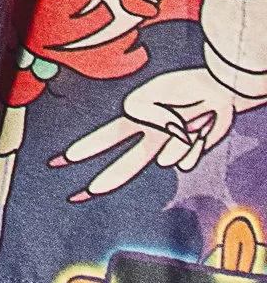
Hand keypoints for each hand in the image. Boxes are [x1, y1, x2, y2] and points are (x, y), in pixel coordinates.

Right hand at [52, 68, 238, 198]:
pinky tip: (202, 129)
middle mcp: (151, 136)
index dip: (84, 150)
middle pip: (124, 163)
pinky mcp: (190, 152)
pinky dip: (194, 147)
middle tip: (81, 194)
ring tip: (192, 116)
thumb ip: (145, 123)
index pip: (104, 138)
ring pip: (166, 159)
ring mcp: (170, 146)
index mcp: (136, 120)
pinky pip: (186, 161)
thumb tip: (163, 155)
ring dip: (179, 140)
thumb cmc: (183, 88)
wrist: (219, 89)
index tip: (62, 160)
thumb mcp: (152, 96)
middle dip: (103, 179)